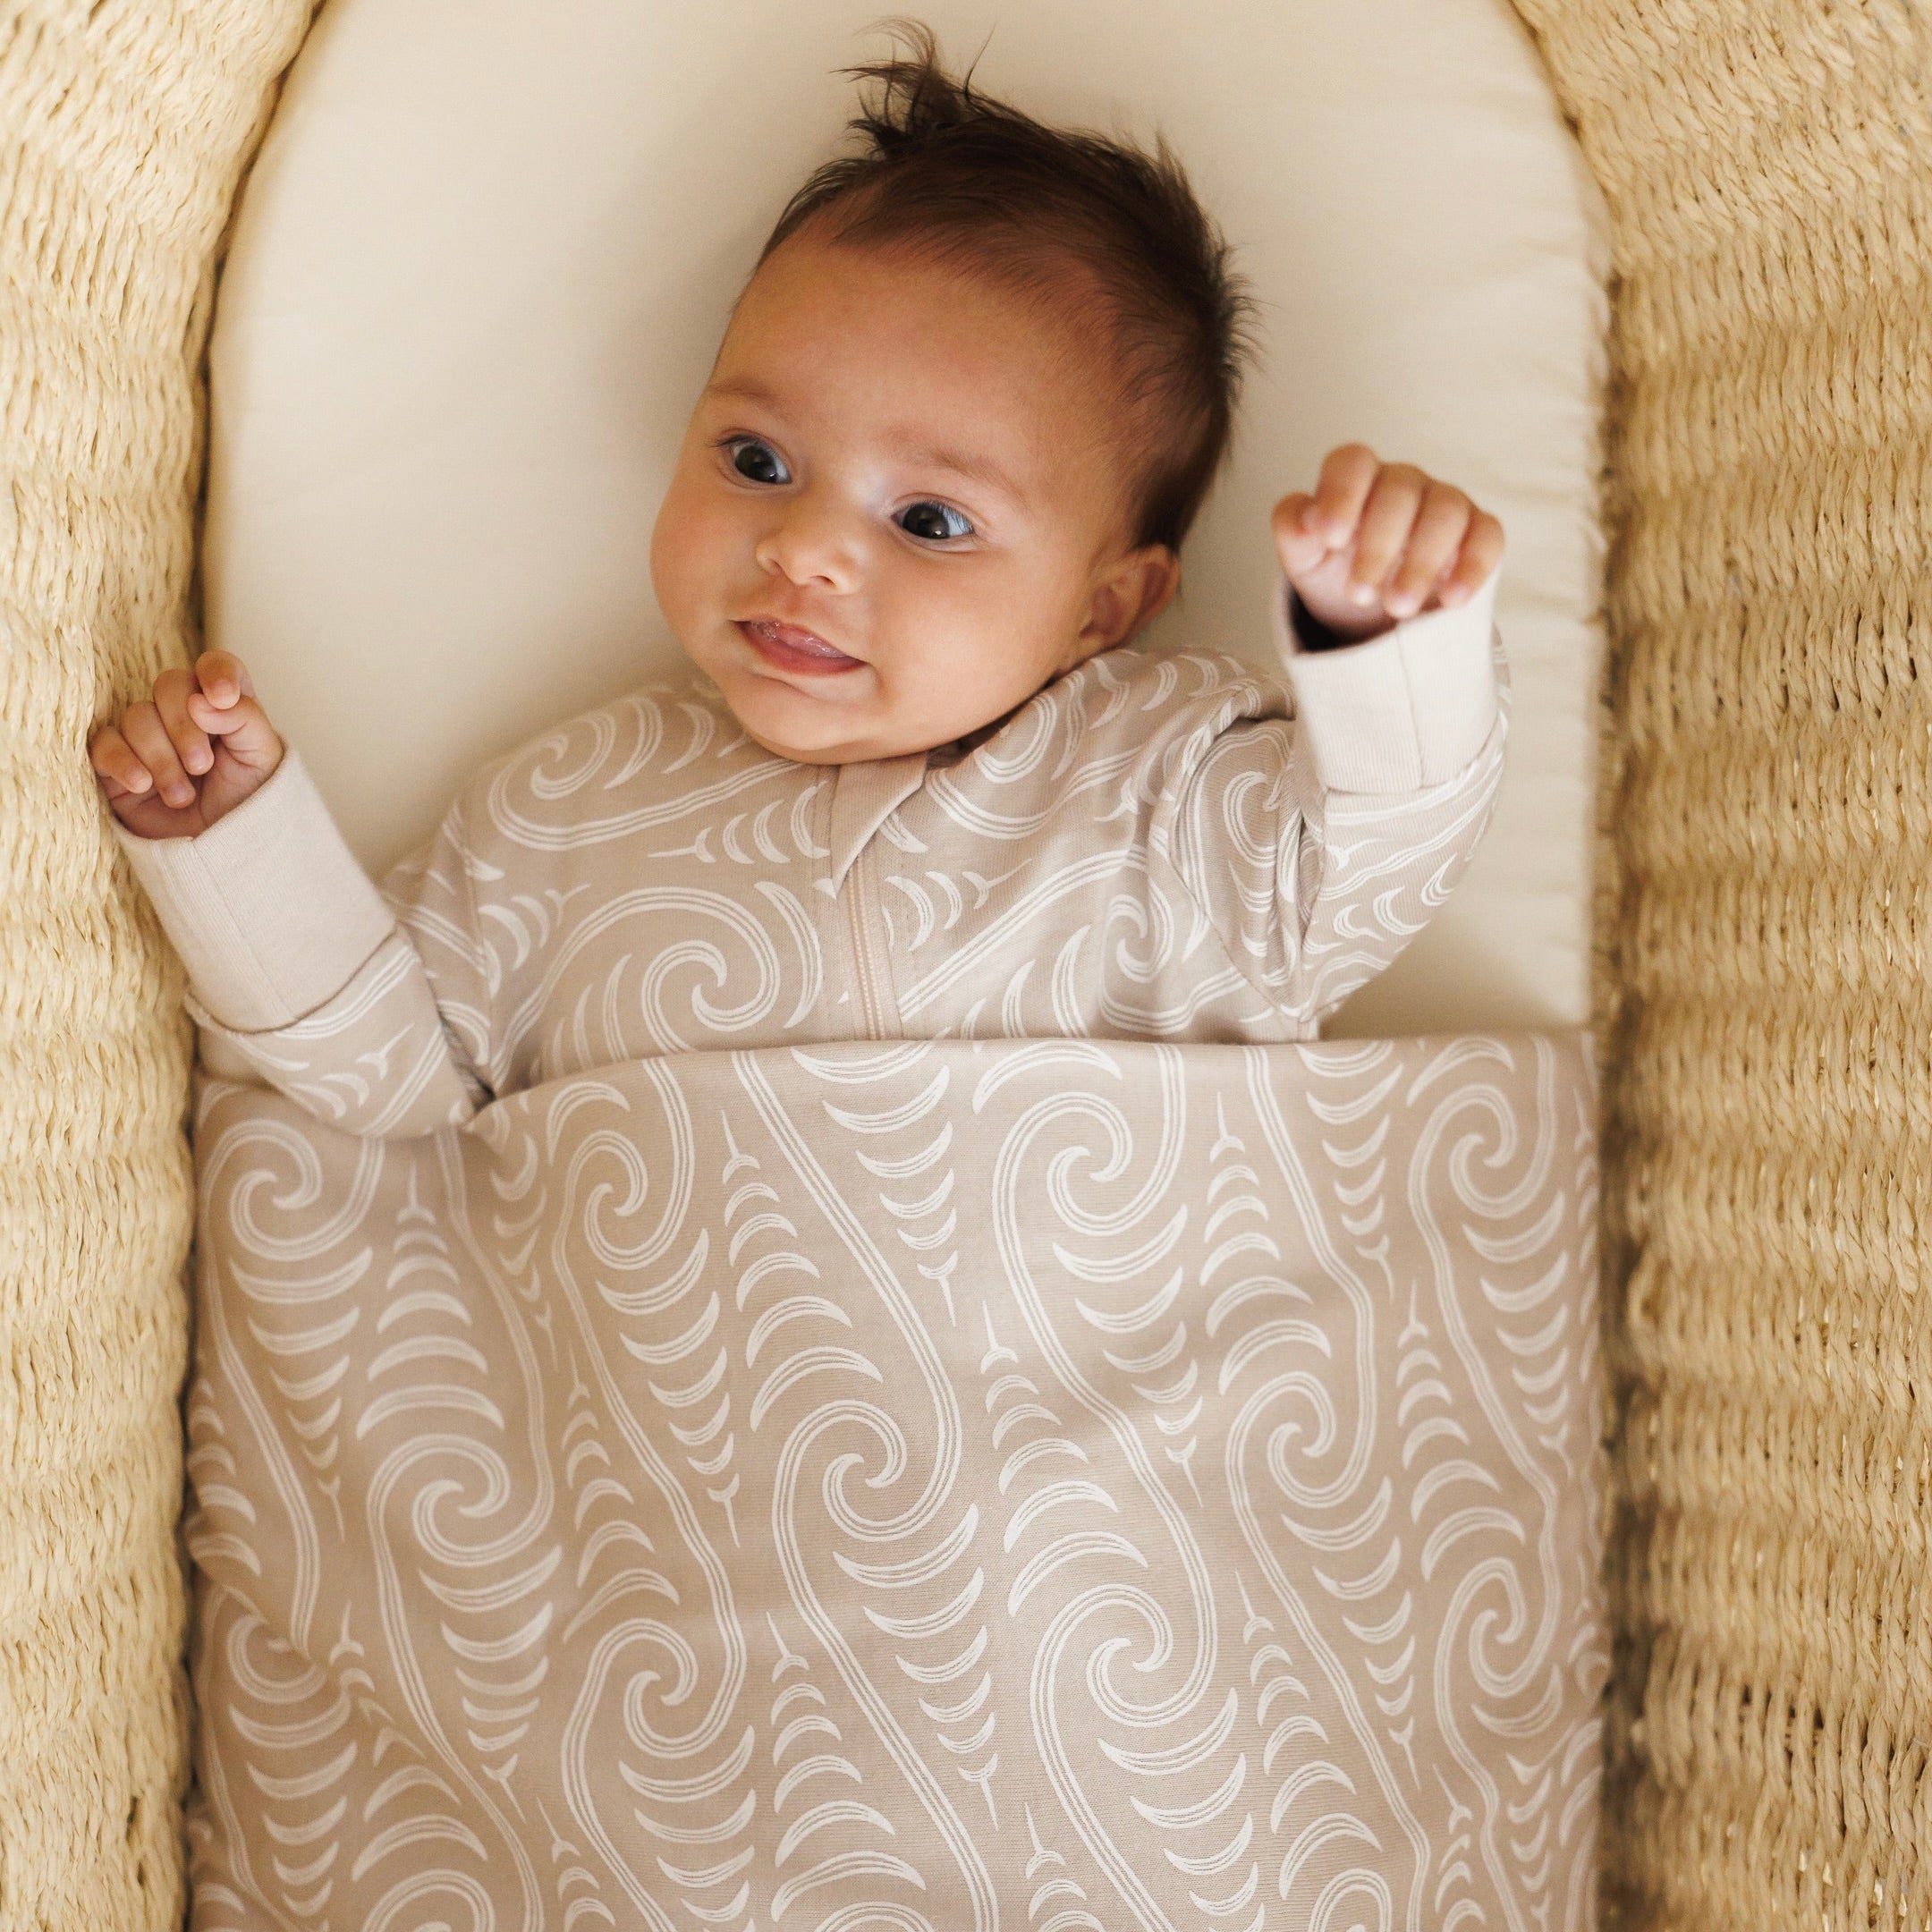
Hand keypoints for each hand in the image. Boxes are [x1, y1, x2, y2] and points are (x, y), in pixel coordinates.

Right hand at [89, 652, 284, 839]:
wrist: (221, 849)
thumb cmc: (247, 801)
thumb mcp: (261, 758)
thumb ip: (243, 719)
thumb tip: (201, 700)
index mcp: (223, 705)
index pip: (215, 665)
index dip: (216, 673)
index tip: (221, 697)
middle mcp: (183, 712)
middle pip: (169, 684)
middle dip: (185, 727)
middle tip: (201, 766)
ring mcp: (147, 734)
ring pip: (137, 716)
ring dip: (161, 759)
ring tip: (183, 797)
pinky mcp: (115, 760)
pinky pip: (103, 743)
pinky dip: (123, 762)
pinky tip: (143, 785)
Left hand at [1272, 444, 1503, 643]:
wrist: (1372, 616)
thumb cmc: (1336, 573)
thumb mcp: (1305, 558)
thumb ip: (1295, 530)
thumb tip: (1307, 519)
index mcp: (1358, 480)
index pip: (1352, 463)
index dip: (1341, 494)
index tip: (1330, 539)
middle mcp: (1404, 484)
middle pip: (1399, 493)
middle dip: (1377, 546)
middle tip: (1358, 595)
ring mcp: (1445, 504)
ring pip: (1445, 513)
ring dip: (1422, 562)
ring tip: (1398, 607)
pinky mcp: (1479, 534)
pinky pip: (1487, 537)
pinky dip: (1472, 567)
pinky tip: (1452, 600)